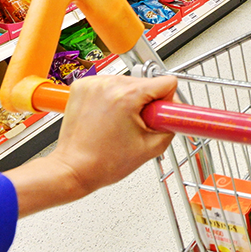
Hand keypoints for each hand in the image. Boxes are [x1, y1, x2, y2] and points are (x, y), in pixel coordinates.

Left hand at [5, 75, 176, 216]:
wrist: (74, 168)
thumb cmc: (103, 163)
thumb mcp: (151, 147)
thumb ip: (171, 126)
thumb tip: (176, 115)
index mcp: (127, 95)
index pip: (167, 82)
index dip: (169, 102)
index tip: (161, 116)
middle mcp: (109, 84)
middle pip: (146, 83)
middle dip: (147, 104)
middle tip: (137, 126)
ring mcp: (93, 83)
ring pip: (127, 84)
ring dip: (129, 101)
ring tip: (119, 124)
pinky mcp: (82, 86)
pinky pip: (108, 85)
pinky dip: (111, 99)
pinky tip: (107, 118)